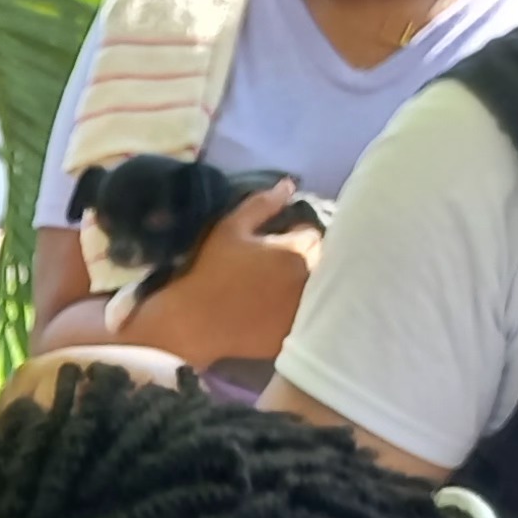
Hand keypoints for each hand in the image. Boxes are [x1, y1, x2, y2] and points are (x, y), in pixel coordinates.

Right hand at [117, 184, 317, 369]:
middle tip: (278, 264)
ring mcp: (305, 310)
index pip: (313, 233)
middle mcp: (309, 280)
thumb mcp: (231, 228)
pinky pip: (307, 316)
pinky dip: (298, 310)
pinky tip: (275, 309)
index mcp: (297, 250)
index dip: (296, 234)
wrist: (195, 322)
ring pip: (317, 288)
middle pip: (321, 261)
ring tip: (278, 286)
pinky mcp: (297, 333)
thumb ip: (263, 204)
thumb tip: (289, 184)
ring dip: (304, 283)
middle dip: (306, 257)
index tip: (277, 241)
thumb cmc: (211, 270)